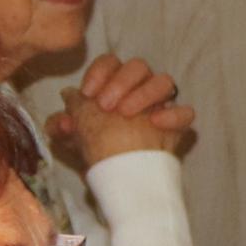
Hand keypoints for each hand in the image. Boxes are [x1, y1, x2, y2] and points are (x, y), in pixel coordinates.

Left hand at [55, 54, 196, 166]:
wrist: (117, 183)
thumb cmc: (94, 153)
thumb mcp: (70, 140)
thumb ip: (59, 126)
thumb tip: (63, 118)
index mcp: (114, 85)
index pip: (110, 62)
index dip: (99, 72)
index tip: (87, 94)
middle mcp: (139, 89)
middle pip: (138, 66)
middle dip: (121, 81)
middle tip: (106, 106)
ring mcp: (160, 106)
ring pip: (164, 82)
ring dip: (144, 93)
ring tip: (127, 114)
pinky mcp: (177, 127)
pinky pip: (185, 113)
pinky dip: (173, 114)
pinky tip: (157, 123)